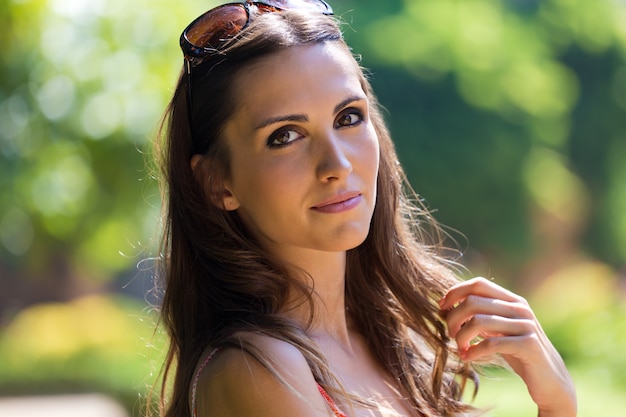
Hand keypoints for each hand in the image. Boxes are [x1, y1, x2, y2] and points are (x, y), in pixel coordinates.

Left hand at [439, 277, 576, 416]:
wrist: (550, 381)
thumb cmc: (517, 353)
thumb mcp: (498, 330)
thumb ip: (481, 316)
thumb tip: (446, 307)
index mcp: (512, 300)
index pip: (478, 284)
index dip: (455, 292)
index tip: (442, 308)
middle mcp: (520, 309)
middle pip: (473, 302)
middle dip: (453, 318)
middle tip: (449, 334)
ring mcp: (526, 326)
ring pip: (478, 321)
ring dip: (461, 336)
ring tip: (459, 347)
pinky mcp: (529, 345)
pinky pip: (491, 343)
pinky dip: (474, 351)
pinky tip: (468, 357)